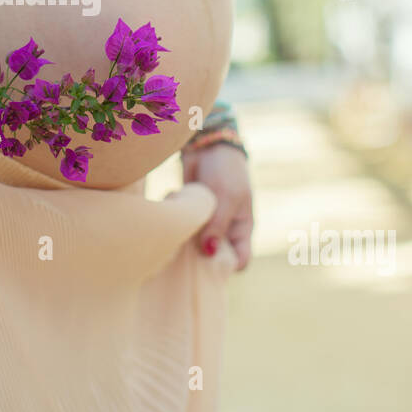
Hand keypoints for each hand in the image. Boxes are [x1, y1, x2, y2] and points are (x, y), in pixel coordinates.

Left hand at [183, 143, 252, 270]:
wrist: (207, 146)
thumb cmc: (226, 171)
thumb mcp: (226, 198)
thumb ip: (217, 225)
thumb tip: (209, 253)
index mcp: (241, 230)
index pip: (240, 260)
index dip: (228, 266)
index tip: (208, 259)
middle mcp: (223, 231)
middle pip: (213, 258)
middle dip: (199, 256)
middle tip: (185, 244)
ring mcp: (205, 224)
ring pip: (193, 245)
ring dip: (183, 236)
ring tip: (177, 221)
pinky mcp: (188, 215)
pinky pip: (180, 227)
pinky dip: (174, 219)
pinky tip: (170, 202)